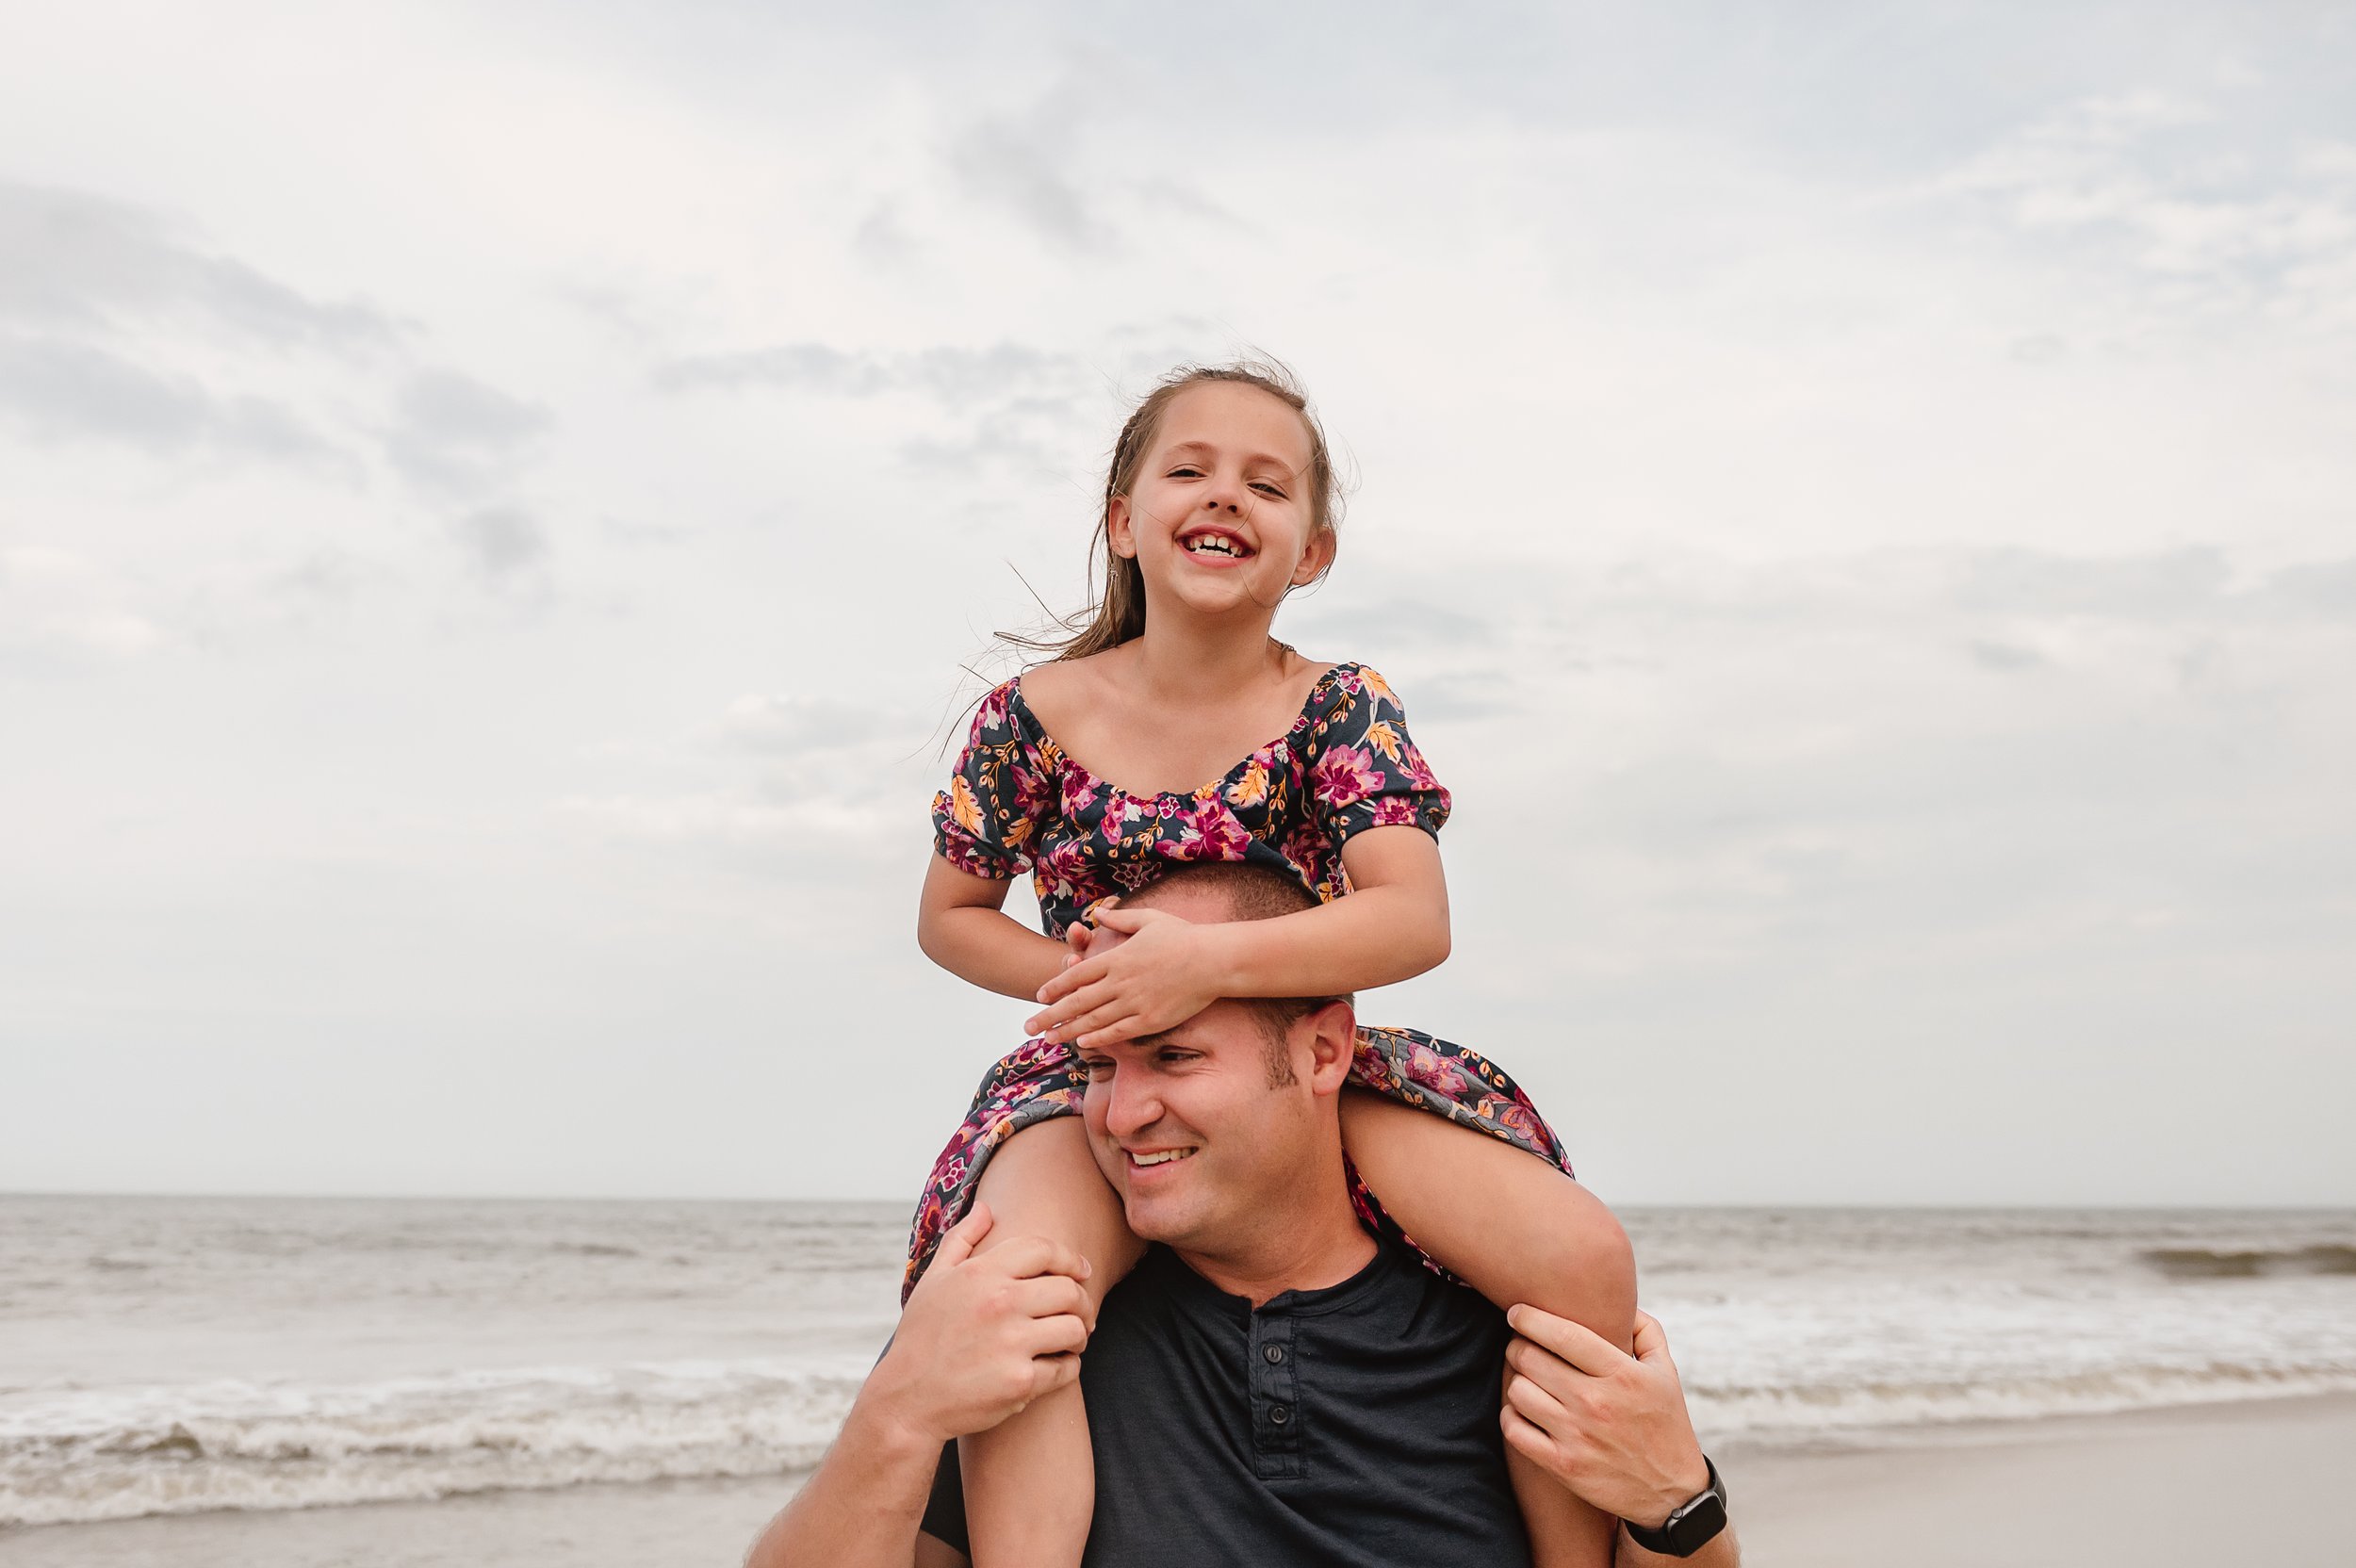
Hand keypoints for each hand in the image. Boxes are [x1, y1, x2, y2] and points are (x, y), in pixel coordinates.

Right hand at [859, 1204, 1095, 1449]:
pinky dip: (1068, 1368)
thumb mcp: (933, 1281)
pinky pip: (1066, 1369)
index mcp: (981, 1274)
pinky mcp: (1020, 1382)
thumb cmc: (921, 1337)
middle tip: (1079, 1313)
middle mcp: (999, 1303)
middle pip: (1069, 1290)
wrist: (906, 1400)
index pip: (1044, 1250)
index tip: (1081, 1272)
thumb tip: (987, 1208)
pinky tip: (1058, 1367)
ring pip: (1075, 1329)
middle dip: (1082, 1302)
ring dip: (1079, 1335)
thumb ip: (961, 1239)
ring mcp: (1011, 1343)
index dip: (1070, 1259)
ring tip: (1071, 1340)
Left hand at [1026, 905, 1222, 1046]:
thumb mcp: (1149, 919)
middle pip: (1078, 1002)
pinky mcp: (1151, 1019)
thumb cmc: (1184, 937)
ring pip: (1094, 1020)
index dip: (1056, 987)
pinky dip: (1099, 1038)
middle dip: (1050, 1015)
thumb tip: (1099, 913)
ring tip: (1049, 1039)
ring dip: (1068, 1031)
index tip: (1040, 996)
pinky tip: (1083, 1043)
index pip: (1078, 975)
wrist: (1215, 960)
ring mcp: (1135, 1003)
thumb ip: (1121, 918)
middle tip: (1029, 1026)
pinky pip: (1119, 1032)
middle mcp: (1121, 982)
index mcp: (1118, 958)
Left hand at [1501, 1307, 1709, 1529]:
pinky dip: (1510, 1416)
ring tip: (1526, 1379)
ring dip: (1515, 1381)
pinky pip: (1514, 1430)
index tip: (1516, 1312)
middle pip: (1530, 1358)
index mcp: (1622, 1374)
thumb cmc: (1665, 1423)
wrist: (1671, 1494)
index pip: (1562, 1333)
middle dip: (1518, 1346)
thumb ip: (1645, 1330)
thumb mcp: (1666, 1372)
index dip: (1529, 1317)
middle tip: (1520, 1346)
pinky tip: (1522, 1410)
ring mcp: (1577, 1436)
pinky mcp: (1563, 1466)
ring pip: (1518, 1391)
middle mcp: (1596, 1403)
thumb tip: (1619, 1302)